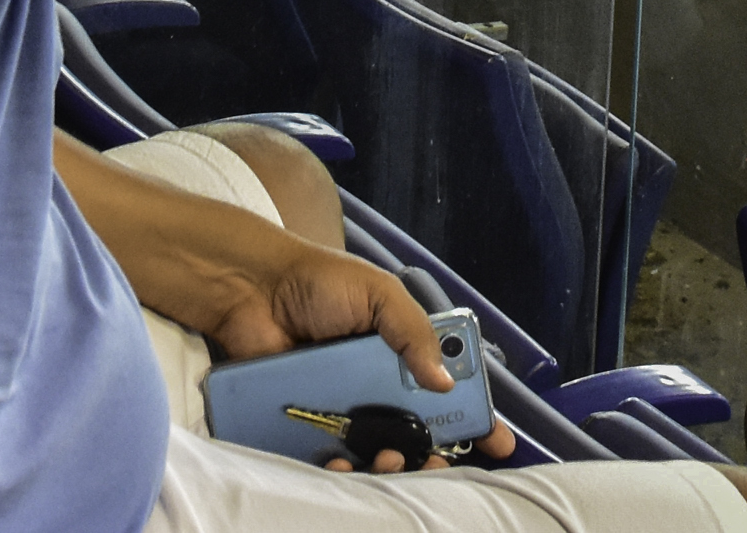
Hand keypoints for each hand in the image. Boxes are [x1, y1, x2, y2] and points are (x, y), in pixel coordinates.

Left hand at [212, 240, 519, 469]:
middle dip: (434, 451)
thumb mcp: (377, 293)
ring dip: (390, 462)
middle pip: (418, 427)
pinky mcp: (311, 419)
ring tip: (387, 459)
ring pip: (378, 448)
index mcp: (402, 348)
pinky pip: (333, 453)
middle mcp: (378, 380)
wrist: (251, 289)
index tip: (495, 443)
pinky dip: (343, 465)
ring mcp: (345, 403)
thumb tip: (444, 381)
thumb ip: (413, 331)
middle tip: (436, 462)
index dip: (472, 414)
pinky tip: (343, 464)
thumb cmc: (316, 280)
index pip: (447, 386)